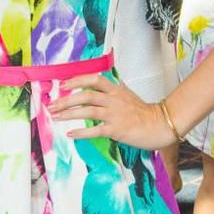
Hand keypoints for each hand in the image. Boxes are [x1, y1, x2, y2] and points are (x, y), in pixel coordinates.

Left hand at [47, 72, 176, 149]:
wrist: (161, 125)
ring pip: (87, 111)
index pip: (94, 79)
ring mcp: (115, 114)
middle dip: (66, 100)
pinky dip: (80, 132)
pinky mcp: (116, 129)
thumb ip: (115, 89)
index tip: (63, 85)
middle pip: (85, 95)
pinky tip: (70, 134)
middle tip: (53, 105)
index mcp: (116, 90)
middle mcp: (114, 100)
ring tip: (56, 117)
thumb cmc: (145, 113)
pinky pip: (95, 130)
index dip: (77, 80)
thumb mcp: (129, 95)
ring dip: (68, 114)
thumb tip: (106, 83)